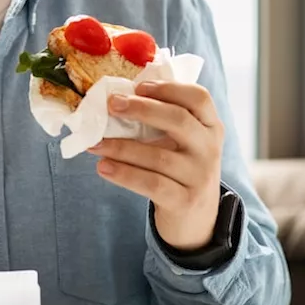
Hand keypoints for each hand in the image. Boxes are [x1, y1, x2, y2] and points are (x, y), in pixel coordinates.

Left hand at [89, 80, 223, 250]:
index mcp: (210, 126)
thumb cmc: (180, 169)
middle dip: (142, 109)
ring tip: (94, 143)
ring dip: (121, 147)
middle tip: (112, 104)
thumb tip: (117, 99)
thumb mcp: (184, 142)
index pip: (199, 98)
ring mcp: (200, 176)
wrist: (196, 218)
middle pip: (178, 120)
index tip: (139, 86)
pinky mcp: (185, 201)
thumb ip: (163, 121)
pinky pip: (152, 184)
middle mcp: (209, 149)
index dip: (169, 88)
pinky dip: (124, 174)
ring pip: (158, 156)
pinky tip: (103, 167)